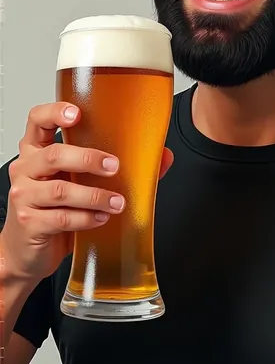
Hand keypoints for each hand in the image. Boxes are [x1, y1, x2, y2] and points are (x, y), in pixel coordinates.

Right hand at [1, 102, 173, 284]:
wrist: (27, 250)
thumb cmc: (54, 207)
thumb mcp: (78, 181)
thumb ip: (114, 166)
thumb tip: (162, 156)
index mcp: (36, 149)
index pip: (37, 119)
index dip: (54, 112)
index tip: (77, 113)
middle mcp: (26, 168)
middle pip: (54, 154)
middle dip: (89, 158)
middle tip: (115, 167)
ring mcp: (24, 196)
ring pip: (61, 190)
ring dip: (95, 196)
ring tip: (118, 202)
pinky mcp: (29, 223)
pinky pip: (61, 218)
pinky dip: (86, 218)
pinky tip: (101, 218)